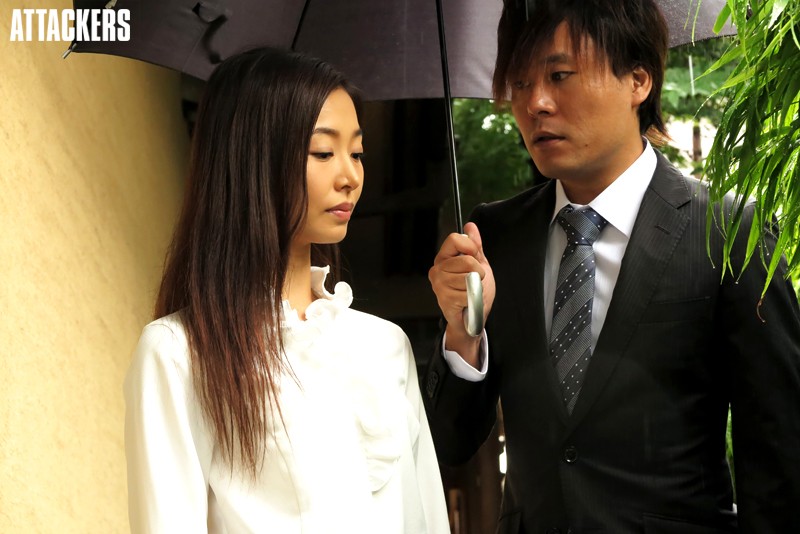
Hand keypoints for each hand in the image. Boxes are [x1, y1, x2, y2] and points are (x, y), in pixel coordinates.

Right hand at [428, 222, 495, 366]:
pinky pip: (467, 292)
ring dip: (475, 287)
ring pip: (468, 277)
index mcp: (444, 258)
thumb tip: (471, 226)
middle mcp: (438, 269)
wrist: (473, 318)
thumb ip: (475, 246)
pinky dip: (472, 299)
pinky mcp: (444, 298)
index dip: (471, 246)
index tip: (475, 256)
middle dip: (478, 271)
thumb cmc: (474, 292)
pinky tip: (466, 302)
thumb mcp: (479, 265)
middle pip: (466, 260)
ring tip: (469, 292)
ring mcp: (439, 284)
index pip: (455, 239)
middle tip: (474, 280)